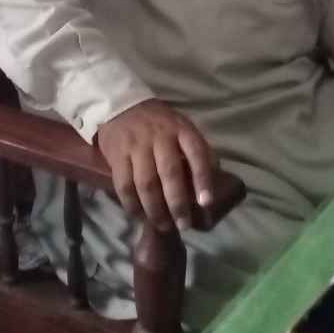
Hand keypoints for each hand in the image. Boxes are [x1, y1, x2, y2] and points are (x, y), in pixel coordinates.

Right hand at [95, 99, 215, 232]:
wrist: (121, 106)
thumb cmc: (159, 122)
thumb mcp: (182, 126)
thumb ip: (197, 149)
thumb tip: (216, 177)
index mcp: (181, 129)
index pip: (196, 153)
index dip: (203, 179)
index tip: (207, 203)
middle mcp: (160, 136)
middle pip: (170, 173)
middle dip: (178, 203)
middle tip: (184, 225)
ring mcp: (136, 146)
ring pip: (146, 183)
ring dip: (155, 210)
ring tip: (163, 226)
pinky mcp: (117, 155)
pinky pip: (124, 185)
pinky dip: (132, 205)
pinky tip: (140, 216)